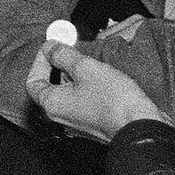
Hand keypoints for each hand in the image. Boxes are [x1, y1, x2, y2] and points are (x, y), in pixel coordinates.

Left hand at [25, 40, 169, 142]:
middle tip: (71, 49)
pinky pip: (83, 101)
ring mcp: (77, 122)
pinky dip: (86, 87)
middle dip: (60, 65)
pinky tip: (101, 77)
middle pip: (51, 87)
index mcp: (52, 104)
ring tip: (89, 61)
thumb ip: (63, 55)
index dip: (39, 61)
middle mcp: (61, 116)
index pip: (33, 82)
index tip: (51, 47)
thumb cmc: (113, 100)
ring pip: (68, 93)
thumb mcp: (85, 68)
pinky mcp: (93, 124)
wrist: (141, 127)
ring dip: (75, 75)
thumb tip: (49, 47)